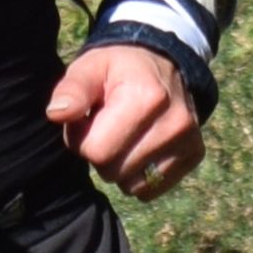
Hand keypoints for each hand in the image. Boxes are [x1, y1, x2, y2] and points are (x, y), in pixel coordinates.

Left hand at [51, 38, 207, 199]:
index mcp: (147, 98)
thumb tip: (57, 114)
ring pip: (132, 185)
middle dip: (101, 153)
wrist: (163, 63)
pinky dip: (138, 175)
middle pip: (113, 172)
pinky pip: (150, 189)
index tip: (89, 119)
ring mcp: (188, 141)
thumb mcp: (90, 68)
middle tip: (107, 127)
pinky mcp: (195, 154)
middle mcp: (174, 124)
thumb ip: (72, 90)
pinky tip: (140, 147)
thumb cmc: (118, 69)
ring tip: (124, 136)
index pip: (97, 151)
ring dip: (119, 166)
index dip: (82, 139)